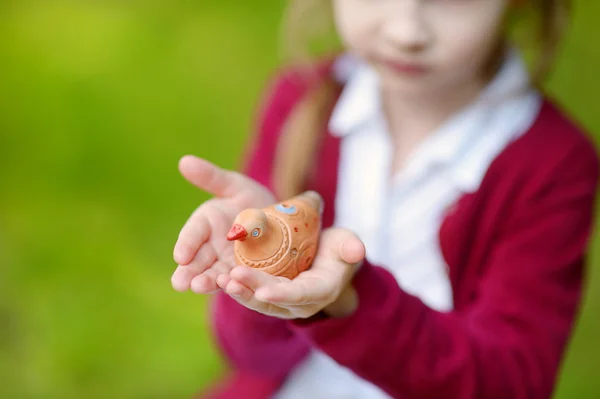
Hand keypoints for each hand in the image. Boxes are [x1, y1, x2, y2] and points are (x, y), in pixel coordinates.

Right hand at [171, 155, 275, 293]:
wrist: (277, 219)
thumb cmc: (250, 199)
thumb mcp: (235, 186)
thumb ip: (212, 177)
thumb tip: (185, 161)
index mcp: (205, 223)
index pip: (192, 234)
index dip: (186, 244)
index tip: (180, 256)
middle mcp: (210, 247)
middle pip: (197, 260)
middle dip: (189, 271)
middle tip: (180, 284)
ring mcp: (225, 263)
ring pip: (213, 275)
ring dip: (206, 282)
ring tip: (200, 288)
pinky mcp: (242, 275)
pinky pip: (236, 282)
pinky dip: (233, 286)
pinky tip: (231, 288)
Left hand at [216, 228, 365, 318]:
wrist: (328, 260)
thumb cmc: (338, 249)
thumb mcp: (347, 243)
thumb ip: (351, 246)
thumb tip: (357, 251)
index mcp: (322, 289)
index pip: (301, 294)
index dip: (283, 294)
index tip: (264, 291)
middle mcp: (301, 302)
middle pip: (274, 299)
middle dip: (253, 290)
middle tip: (233, 278)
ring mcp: (284, 301)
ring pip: (259, 301)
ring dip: (240, 292)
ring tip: (222, 280)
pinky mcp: (270, 296)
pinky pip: (252, 295)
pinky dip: (237, 288)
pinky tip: (220, 278)